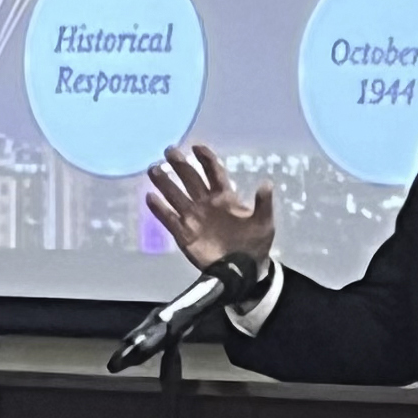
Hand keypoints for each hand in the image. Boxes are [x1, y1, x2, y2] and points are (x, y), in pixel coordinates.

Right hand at [145, 144, 274, 272]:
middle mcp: (206, 203)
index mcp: (225, 197)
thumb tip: (267, 183)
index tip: (196, 147)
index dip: (205, 159)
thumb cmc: (255, 244)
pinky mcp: (184, 234)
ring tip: (154, 169)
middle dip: (180, 164)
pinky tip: (150, 197)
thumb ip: (263, 204)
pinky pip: (169, 219)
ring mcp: (194, 218)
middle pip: (190, 179)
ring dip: (164, 183)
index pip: (213, 172)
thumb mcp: (264, 223)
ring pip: (176, 195)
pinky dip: (159, 209)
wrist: (244, 270)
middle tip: (169, 151)